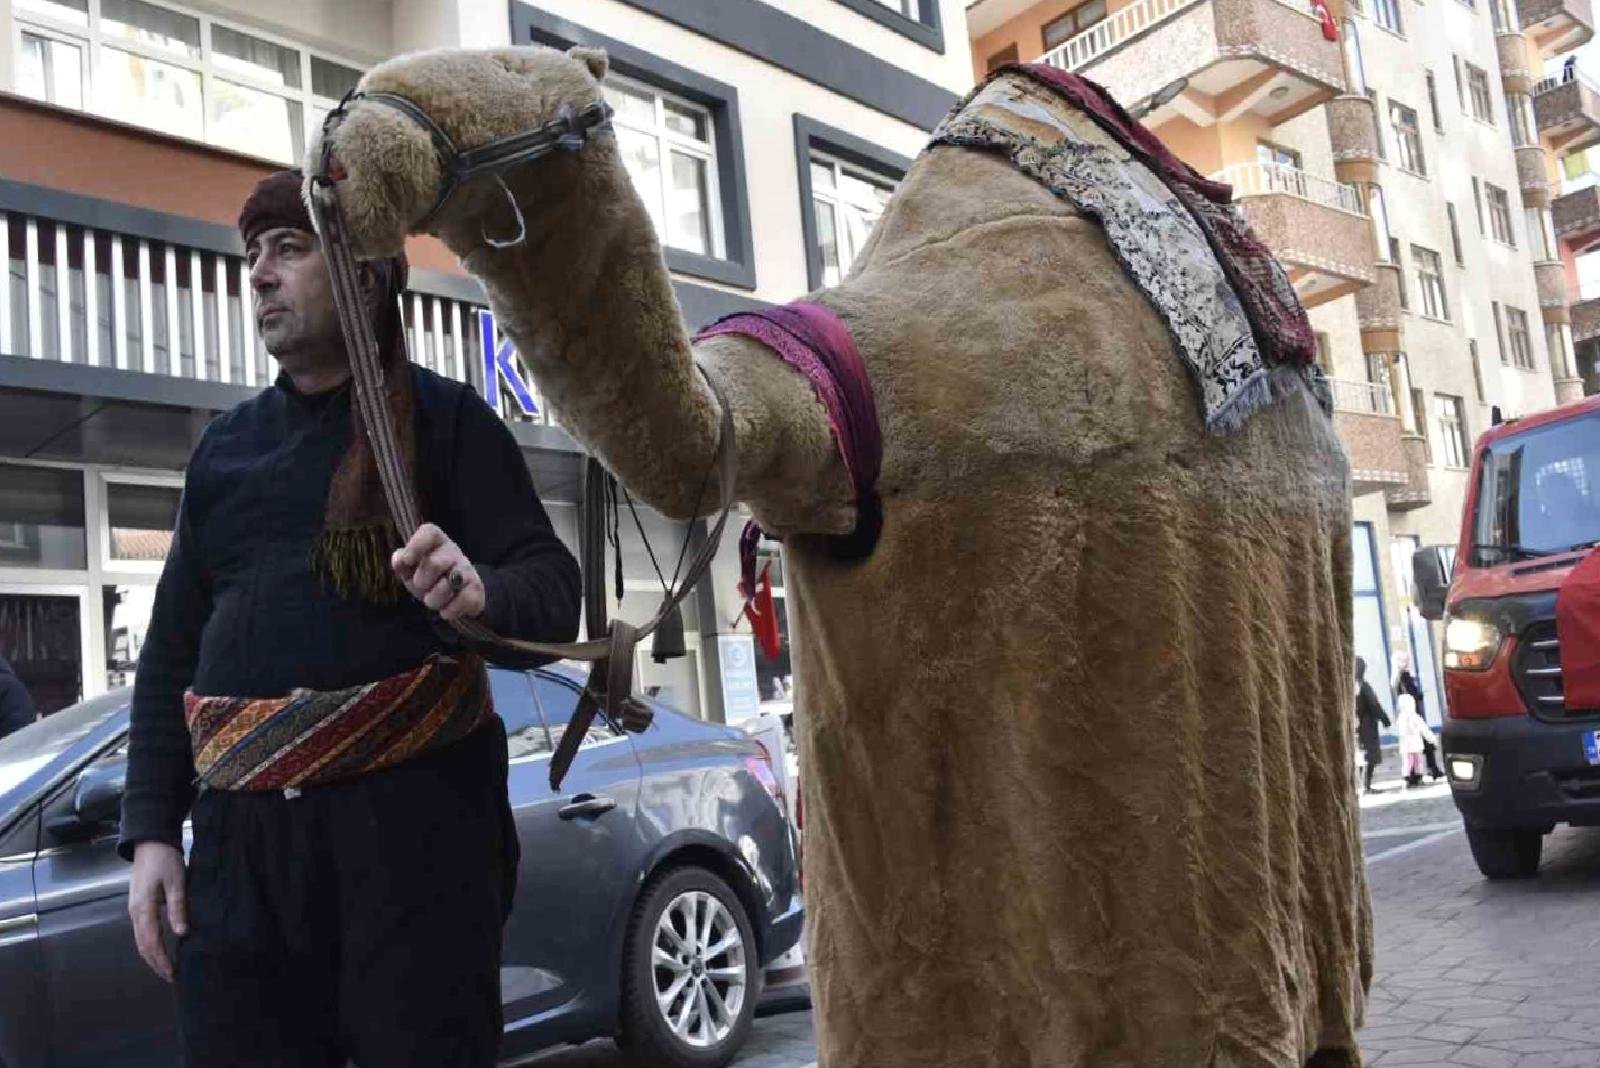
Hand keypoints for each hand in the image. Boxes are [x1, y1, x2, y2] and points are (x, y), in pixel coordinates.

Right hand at [129, 841, 186, 981]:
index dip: (161, 959)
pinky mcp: (139, 906)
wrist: (151, 842)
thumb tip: (182, 933)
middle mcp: (135, 912)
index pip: (151, 941)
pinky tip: (160, 949)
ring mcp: (135, 910)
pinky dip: (150, 944)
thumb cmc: (165, 860)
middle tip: (170, 977)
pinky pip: (142, 931)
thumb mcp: (176, 882)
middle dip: (155, 963)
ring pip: (140, 940)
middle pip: (143, 945)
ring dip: (151, 955)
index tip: (172, 973)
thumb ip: (178, 907)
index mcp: (143, 908)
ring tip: (166, 968)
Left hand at [392, 523, 485, 621]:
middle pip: (434, 563)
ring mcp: (467, 571)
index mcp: (436, 543)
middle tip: (421, 587)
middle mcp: (454, 553)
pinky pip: (462, 601)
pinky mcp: (476, 590)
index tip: (407, 560)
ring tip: (432, 600)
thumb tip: (399, 559)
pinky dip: (449, 610)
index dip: (416, 545)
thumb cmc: (428, 577)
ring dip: (433, 600)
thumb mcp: (411, 569)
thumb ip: (402, 563)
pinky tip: (446, 609)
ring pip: (447, 586)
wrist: (457, 595)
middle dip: (421, 582)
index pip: (430, 533)